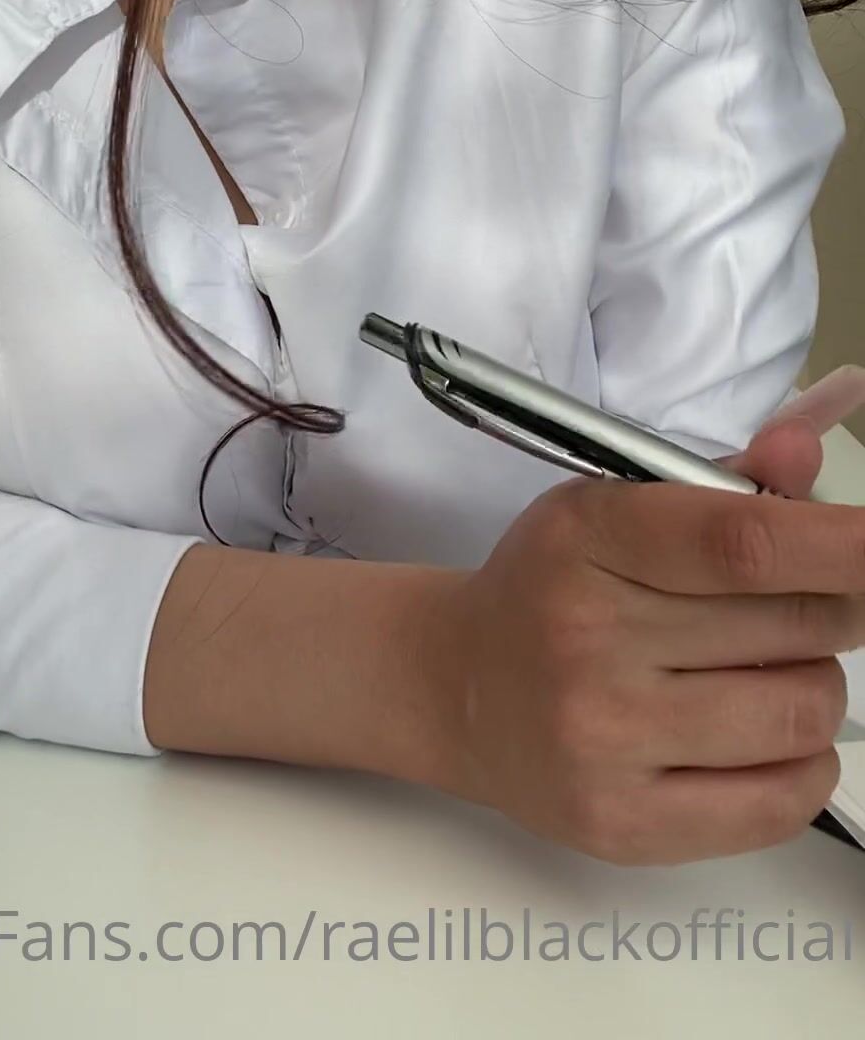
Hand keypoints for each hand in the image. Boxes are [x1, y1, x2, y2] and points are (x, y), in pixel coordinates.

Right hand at [424, 368, 864, 864]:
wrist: (455, 688)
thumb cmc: (550, 587)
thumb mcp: (610, 507)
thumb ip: (718, 486)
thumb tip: (804, 457)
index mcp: (590, 538)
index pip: (741, 543)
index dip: (839, 542)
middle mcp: (589, 640)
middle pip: (793, 625)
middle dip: (831, 608)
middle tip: (802, 604)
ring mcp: (604, 740)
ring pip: (800, 713)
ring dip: (815, 685)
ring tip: (771, 670)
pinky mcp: (623, 824)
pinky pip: (780, 803)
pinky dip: (805, 765)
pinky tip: (768, 736)